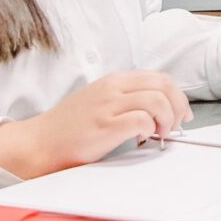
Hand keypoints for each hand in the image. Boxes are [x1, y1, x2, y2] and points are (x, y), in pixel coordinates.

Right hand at [0, 71, 190, 179]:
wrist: (39, 143)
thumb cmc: (69, 127)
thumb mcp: (99, 101)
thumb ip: (126, 99)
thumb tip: (159, 108)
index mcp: (113, 81)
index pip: (159, 77)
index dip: (177, 95)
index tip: (181, 113)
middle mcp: (112, 88)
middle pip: (163, 85)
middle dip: (178, 106)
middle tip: (176, 125)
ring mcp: (108, 106)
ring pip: (157, 100)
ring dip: (167, 119)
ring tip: (160, 134)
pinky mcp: (105, 126)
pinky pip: (142, 120)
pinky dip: (150, 129)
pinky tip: (142, 138)